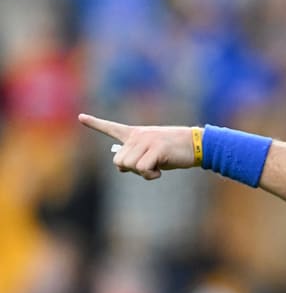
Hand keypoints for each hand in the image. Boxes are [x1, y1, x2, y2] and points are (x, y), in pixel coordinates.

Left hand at [79, 114, 196, 179]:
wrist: (196, 144)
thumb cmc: (175, 151)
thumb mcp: (152, 153)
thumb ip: (135, 158)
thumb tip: (121, 167)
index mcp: (136, 134)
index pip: (112, 128)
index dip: (95, 124)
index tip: (81, 117)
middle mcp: (138, 136)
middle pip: (119, 162)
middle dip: (132, 170)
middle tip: (149, 167)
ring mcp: (146, 141)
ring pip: (129, 166)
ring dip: (142, 173)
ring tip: (156, 167)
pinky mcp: (156, 149)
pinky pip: (143, 168)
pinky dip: (150, 175)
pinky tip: (160, 171)